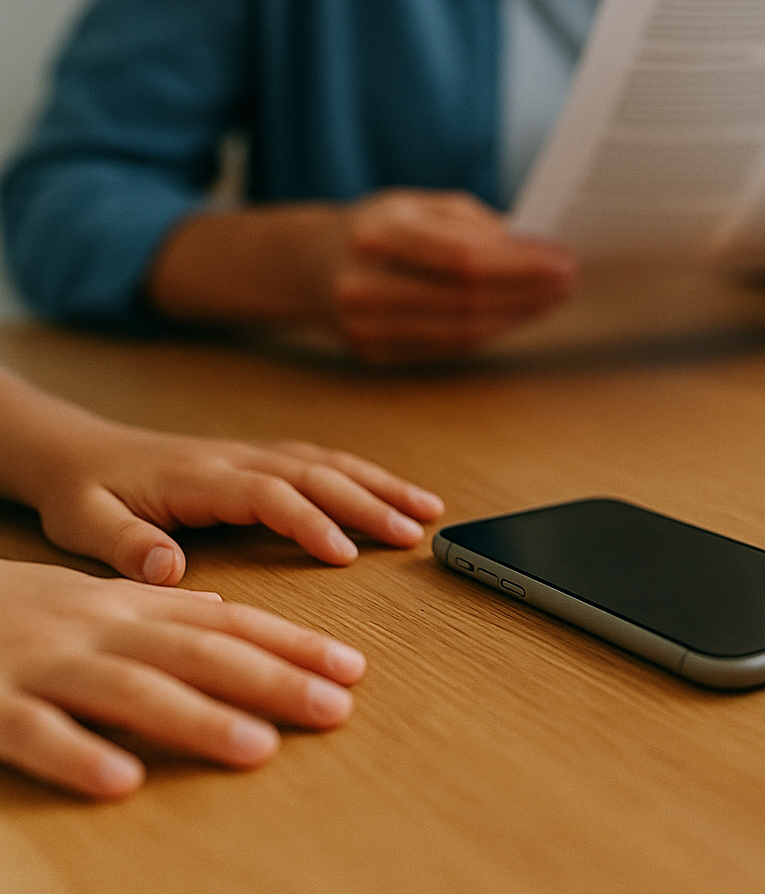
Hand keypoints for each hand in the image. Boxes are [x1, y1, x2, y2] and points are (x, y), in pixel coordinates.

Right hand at [0, 560, 365, 799]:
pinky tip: (122, 782)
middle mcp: (96, 628)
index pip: (226, 621)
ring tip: (259, 748)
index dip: (292, 644)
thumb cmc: (12, 609)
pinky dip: (78, 755)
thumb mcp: (89, 599)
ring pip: (131, 689)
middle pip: (199, 652)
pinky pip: (36, 732)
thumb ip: (158, 611)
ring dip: (199, 719)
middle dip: (274, 680)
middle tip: (336, 709)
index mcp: (125, 606)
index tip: (352, 670)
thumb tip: (227, 614)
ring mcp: (42, 666)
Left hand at [21, 424, 443, 586]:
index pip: (268, 494)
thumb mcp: (84, 523)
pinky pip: (323, 462)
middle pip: (315, 474)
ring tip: (430, 511)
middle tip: (413, 534)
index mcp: (199, 476)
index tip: (345, 553)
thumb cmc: (85, 493)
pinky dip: (366, 475)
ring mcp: (253, 455)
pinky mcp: (261, 458)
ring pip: (329, 463)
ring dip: (381, 485)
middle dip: (369, 502)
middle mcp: (236, 458)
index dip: (310, 521)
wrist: (78, 451)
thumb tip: (169, 570)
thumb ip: (125, 545)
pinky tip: (395, 493)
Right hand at [329, 189, 577, 363]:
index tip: (563, 259)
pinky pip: (448, 346)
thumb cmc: (375, 228)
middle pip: (466, 298)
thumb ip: (474, 223)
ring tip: (553, 298)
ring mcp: (363, 326)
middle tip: (568, 281)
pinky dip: (491, 331)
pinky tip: (519, 315)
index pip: (463, 257)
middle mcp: (363, 282)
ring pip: (461, 330)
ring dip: (517, 315)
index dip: (520, 264)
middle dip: (527, 291)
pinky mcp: (372, 354)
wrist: (306, 266)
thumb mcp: (417, 205)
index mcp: (375, 233)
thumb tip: (535, 247)